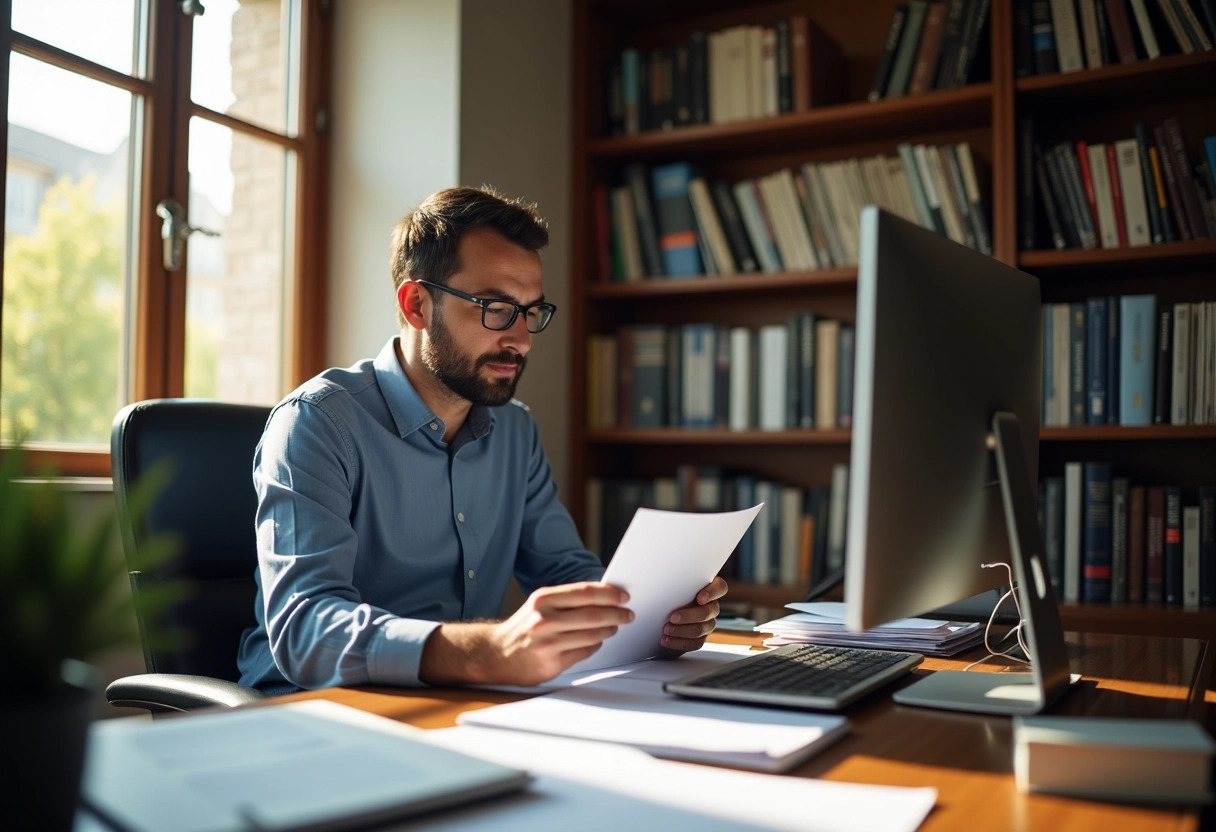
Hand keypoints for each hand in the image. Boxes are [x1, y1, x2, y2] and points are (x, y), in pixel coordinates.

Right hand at [419, 582, 631, 686]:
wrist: (496, 654)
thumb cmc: (524, 627)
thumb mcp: (540, 604)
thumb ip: (567, 599)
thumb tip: (604, 595)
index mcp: (543, 599)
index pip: (586, 592)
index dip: (610, 593)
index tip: (623, 596)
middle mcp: (545, 619)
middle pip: (594, 614)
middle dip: (616, 613)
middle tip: (627, 614)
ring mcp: (548, 643)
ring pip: (593, 635)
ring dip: (609, 630)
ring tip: (614, 627)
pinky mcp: (552, 663)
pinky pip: (585, 652)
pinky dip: (595, 645)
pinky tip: (597, 641)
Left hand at [658, 576, 727, 655]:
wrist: (659, 617)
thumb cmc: (666, 595)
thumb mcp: (670, 585)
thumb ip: (672, 581)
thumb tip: (659, 577)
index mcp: (707, 588)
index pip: (720, 587)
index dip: (712, 593)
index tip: (699, 598)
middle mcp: (711, 606)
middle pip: (709, 611)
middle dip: (690, 615)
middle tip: (672, 617)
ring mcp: (707, 623)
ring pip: (701, 628)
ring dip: (682, 630)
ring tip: (666, 629)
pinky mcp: (699, 638)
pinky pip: (694, 643)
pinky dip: (679, 642)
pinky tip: (667, 640)